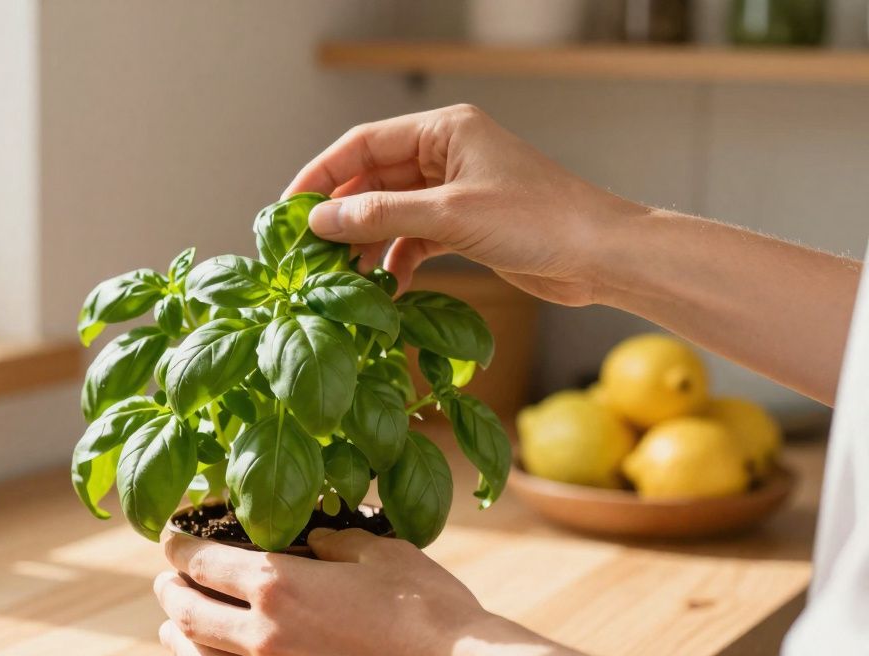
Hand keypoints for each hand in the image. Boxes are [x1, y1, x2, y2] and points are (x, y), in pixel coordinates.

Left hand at [153, 528, 513, 655]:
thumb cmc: (432, 614)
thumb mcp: (383, 554)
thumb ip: (337, 542)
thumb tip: (316, 540)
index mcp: (280, 587)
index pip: (204, 563)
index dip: (179, 546)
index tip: (171, 537)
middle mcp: (265, 639)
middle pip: (190, 614)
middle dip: (170, 593)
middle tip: (165, 582)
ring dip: (178, 642)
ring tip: (171, 630)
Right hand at [284, 104, 645, 305]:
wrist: (602, 257)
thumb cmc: (540, 221)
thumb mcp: (450, 216)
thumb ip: (380, 216)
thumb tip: (319, 220)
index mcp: (444, 131)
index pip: (362, 145)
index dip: (320, 176)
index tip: (288, 211)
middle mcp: (447, 155)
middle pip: (372, 180)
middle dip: (341, 216)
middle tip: (306, 252)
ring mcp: (455, 192)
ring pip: (390, 214)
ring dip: (366, 245)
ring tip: (340, 278)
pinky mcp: (466, 228)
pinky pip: (414, 240)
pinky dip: (396, 262)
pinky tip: (384, 290)